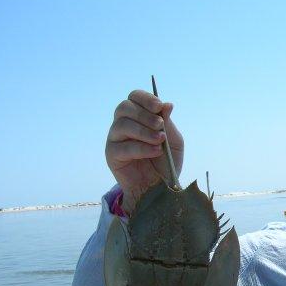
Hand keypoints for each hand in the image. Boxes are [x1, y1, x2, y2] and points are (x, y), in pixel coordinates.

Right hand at [105, 89, 183, 213]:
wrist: (160, 188)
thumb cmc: (166, 163)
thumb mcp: (173, 142)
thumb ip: (168, 124)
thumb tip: (167, 104)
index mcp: (138, 117)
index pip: (134, 97)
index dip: (145, 98)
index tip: (159, 106)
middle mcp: (123, 125)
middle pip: (124, 107)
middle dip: (144, 114)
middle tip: (160, 126)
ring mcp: (115, 139)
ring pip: (122, 125)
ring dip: (144, 131)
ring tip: (160, 140)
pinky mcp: (112, 155)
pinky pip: (123, 146)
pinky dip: (141, 148)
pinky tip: (155, 152)